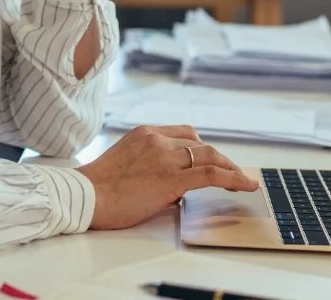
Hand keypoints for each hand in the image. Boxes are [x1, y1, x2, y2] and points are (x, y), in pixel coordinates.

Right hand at [75, 124, 258, 230]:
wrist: (85, 196)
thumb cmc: (99, 189)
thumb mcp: (126, 165)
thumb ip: (151, 168)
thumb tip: (175, 191)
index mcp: (145, 133)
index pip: (185, 133)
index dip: (202, 148)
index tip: (212, 160)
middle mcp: (158, 140)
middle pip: (200, 144)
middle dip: (220, 159)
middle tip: (233, 172)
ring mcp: (165, 157)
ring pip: (209, 157)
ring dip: (230, 168)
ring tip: (243, 181)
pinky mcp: (172, 178)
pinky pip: (211, 174)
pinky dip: (233, 178)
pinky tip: (245, 185)